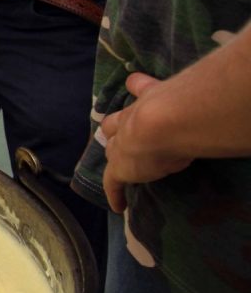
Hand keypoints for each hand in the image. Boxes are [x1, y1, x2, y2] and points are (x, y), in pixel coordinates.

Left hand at [101, 72, 193, 211]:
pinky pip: (113, 183)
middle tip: (117, 134)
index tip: (136, 85)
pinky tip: (119, 206)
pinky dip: (115, 194)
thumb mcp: (173, 93)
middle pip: (115, 124)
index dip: (139, 89)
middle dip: (116, 128)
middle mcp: (130, 119)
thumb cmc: (179, 106)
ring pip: (113, 150)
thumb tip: (172, 89)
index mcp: (148, 98)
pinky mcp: (120, 168)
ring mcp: (122, 144)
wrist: (162, 123)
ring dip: (117, 155)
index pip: (140, 89)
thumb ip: (167, 92)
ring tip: (119, 165)